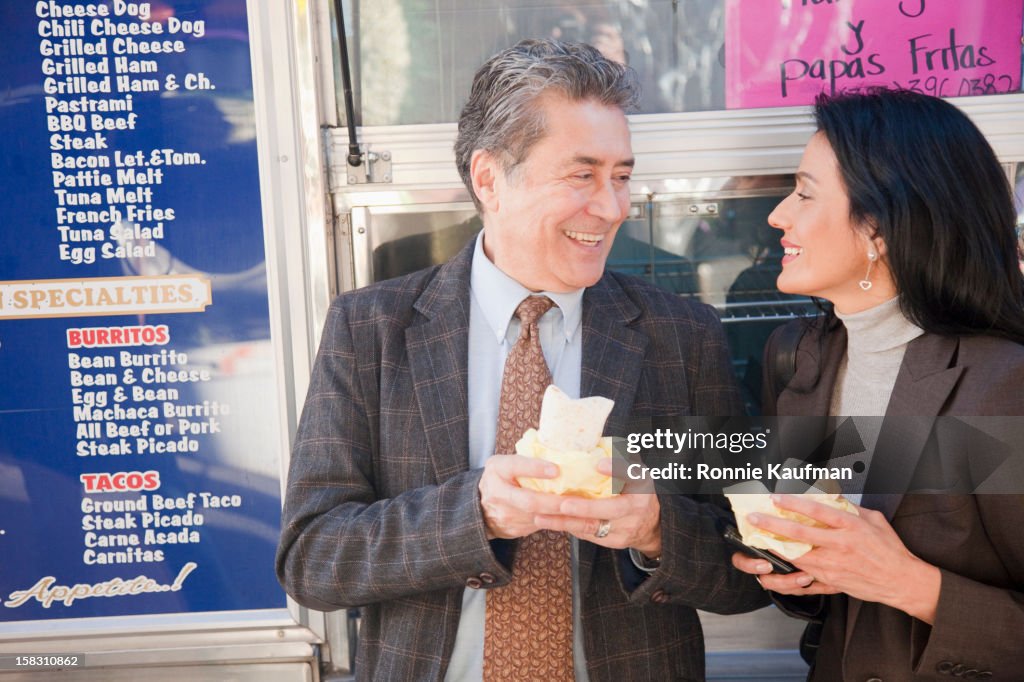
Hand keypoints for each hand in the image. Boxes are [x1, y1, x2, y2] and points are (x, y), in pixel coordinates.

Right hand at [478, 455, 567, 539]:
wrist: (480, 508)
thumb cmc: (501, 479)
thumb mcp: (506, 464)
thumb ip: (526, 460)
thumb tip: (558, 452)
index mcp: (498, 469)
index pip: (516, 466)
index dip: (536, 468)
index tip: (556, 469)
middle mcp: (498, 493)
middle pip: (529, 500)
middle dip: (554, 502)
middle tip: (575, 500)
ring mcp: (505, 514)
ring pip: (537, 517)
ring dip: (560, 515)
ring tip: (580, 510)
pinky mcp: (514, 529)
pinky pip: (540, 525)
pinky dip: (557, 521)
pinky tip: (571, 517)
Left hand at [532, 458, 661, 555]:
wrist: (650, 524)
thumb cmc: (634, 488)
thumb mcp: (633, 471)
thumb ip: (618, 459)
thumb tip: (590, 441)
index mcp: (642, 484)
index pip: (632, 475)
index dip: (616, 469)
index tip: (598, 464)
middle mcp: (637, 506)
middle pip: (612, 509)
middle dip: (586, 507)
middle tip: (563, 503)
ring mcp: (627, 527)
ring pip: (594, 526)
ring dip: (566, 521)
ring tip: (541, 516)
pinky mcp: (615, 541)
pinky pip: (588, 534)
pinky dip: (568, 527)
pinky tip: (548, 522)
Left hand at [742, 494, 940, 622]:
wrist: (901, 581)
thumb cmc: (889, 550)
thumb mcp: (874, 520)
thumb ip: (850, 508)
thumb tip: (831, 496)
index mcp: (850, 527)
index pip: (817, 511)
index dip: (794, 503)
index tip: (776, 498)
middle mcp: (840, 545)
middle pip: (799, 533)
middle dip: (773, 525)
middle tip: (755, 518)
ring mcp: (833, 565)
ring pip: (796, 555)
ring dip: (775, 546)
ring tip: (758, 537)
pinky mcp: (831, 580)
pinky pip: (804, 573)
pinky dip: (787, 565)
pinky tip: (775, 559)